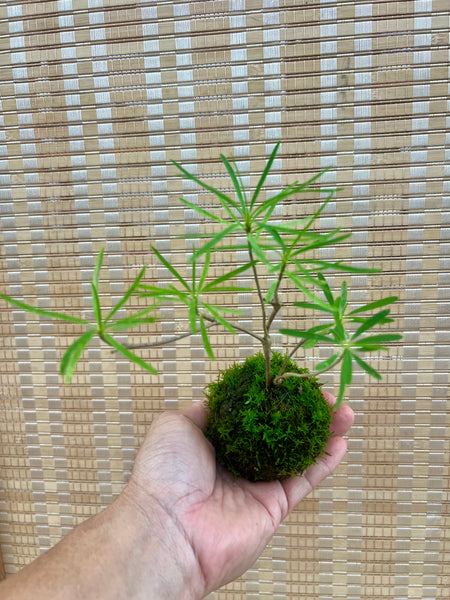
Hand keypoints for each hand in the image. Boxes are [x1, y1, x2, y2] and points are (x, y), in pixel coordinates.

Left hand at [125, 393, 353, 596]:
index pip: (255, 414)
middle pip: (281, 431)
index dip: (276, 397)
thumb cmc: (164, 472)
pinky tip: (340, 442)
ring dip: (323, 432)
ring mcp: (258, 484)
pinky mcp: (275, 506)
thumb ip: (207, 409)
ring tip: (343, 413)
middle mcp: (240, 461)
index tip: (294, 381)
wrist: (168, 526)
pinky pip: (305, 480)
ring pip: (299, 453)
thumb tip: (225, 396)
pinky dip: (325, 462)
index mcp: (217, 442)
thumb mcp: (176, 424)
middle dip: (305, 412)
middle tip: (327, 396)